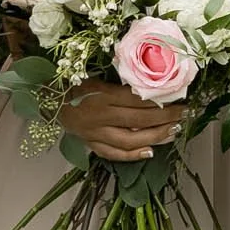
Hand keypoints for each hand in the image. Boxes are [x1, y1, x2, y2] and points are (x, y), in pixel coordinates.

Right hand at [60, 80, 183, 162]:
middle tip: (184, 114)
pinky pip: (113, 153)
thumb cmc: (73, 81)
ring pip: (130, 139)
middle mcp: (100, 115)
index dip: (162, 100)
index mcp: (103, 94)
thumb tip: (152, 85)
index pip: (139, 100)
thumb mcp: (97, 74)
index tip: (180, 98)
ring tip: (173, 132)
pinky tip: (150, 152)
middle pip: (139, 120)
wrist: (45, 97)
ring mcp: (95, 132)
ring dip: (155, 137)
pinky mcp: (89, 143)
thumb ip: (122, 81)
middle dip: (166, 118)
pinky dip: (132, 155)